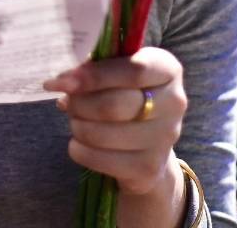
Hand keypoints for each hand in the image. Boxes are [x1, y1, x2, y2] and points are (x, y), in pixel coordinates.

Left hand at [46, 47, 188, 223]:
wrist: (149, 143)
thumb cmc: (127, 95)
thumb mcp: (118, 73)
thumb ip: (94, 69)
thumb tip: (63, 80)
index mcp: (168, 69)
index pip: (134, 69)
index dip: (94, 75)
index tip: (62, 80)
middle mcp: (174, 102)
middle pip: (115, 105)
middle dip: (80, 104)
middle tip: (66, 101)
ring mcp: (164, 138)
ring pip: (103, 134)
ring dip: (78, 126)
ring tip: (75, 121)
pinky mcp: (149, 167)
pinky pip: (100, 160)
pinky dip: (80, 150)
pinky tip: (78, 143)